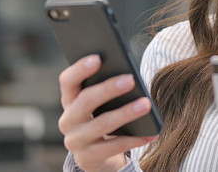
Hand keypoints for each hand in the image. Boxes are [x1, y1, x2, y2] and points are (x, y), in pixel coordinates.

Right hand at [58, 54, 156, 171]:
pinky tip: (150, 133)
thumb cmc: (103, 118)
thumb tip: (128, 76)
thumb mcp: (100, 104)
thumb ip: (105, 88)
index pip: (67, 81)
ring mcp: (75, 141)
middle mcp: (67, 121)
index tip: (98, 58)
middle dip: (108, 89)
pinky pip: (113, 147)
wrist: (98, 156)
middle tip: (130, 79)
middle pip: (85, 101)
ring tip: (146, 104)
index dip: (80, 69)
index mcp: (69, 100)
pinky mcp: (87, 159)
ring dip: (126, 113)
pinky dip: (134, 139)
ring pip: (102, 124)